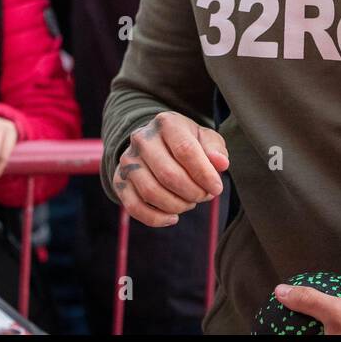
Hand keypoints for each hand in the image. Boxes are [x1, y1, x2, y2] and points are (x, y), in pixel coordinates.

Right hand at [113, 113, 228, 226]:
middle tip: (204, 196)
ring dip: (177, 205)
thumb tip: (221, 163)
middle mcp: (142, 139)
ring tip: (190, 203)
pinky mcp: (119, 180)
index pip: (185, 150)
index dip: (204, 174)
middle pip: (168, 174)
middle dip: (192, 192)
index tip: (217, 188)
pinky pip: (134, 206)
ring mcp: (127, 160)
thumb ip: (216, 150)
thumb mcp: (205, 139)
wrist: (156, 144)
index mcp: (166, 123)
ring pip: (151, 192)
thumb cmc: (187, 143)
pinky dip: (156, 218)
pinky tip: (173, 217)